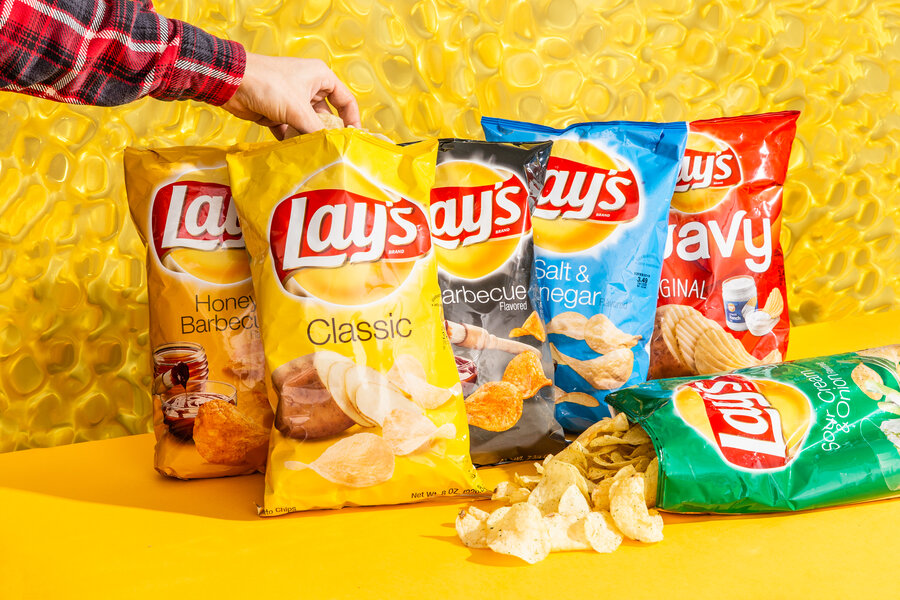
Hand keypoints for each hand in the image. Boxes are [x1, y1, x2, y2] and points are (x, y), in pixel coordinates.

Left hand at [221, 52, 360, 138]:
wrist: (232, 83)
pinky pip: (291, 129)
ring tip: (310, 152)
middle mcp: (309, 87)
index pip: (346, 100)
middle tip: (330, 150)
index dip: (351, 119)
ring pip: (308, 124)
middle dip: (326, 132)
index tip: (351, 139)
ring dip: (307, 137)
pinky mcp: (278, 112)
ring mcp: (292, 100)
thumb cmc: (269, 85)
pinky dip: (291, 139)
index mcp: (320, 77)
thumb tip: (332, 149)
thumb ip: (317, 130)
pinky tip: (292, 150)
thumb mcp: (298, 109)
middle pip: (326, 115)